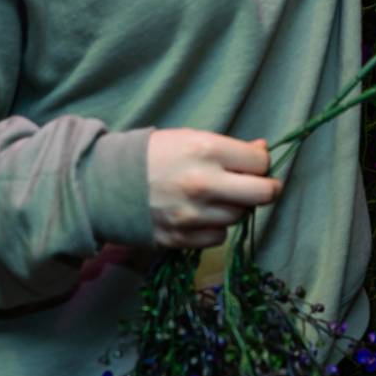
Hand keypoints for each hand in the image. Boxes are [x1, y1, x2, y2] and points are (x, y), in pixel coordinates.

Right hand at [145, 129, 283, 249]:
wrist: (107, 184)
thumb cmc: (153, 155)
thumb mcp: (190, 138)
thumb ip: (228, 148)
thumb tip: (262, 151)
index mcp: (206, 150)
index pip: (259, 162)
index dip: (261, 162)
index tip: (255, 163)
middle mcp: (203, 183)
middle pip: (262, 194)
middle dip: (268, 189)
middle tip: (262, 186)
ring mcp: (193, 214)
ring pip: (240, 217)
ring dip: (237, 208)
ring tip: (220, 198)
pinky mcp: (181, 238)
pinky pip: (218, 237)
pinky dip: (216, 227)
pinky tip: (204, 214)